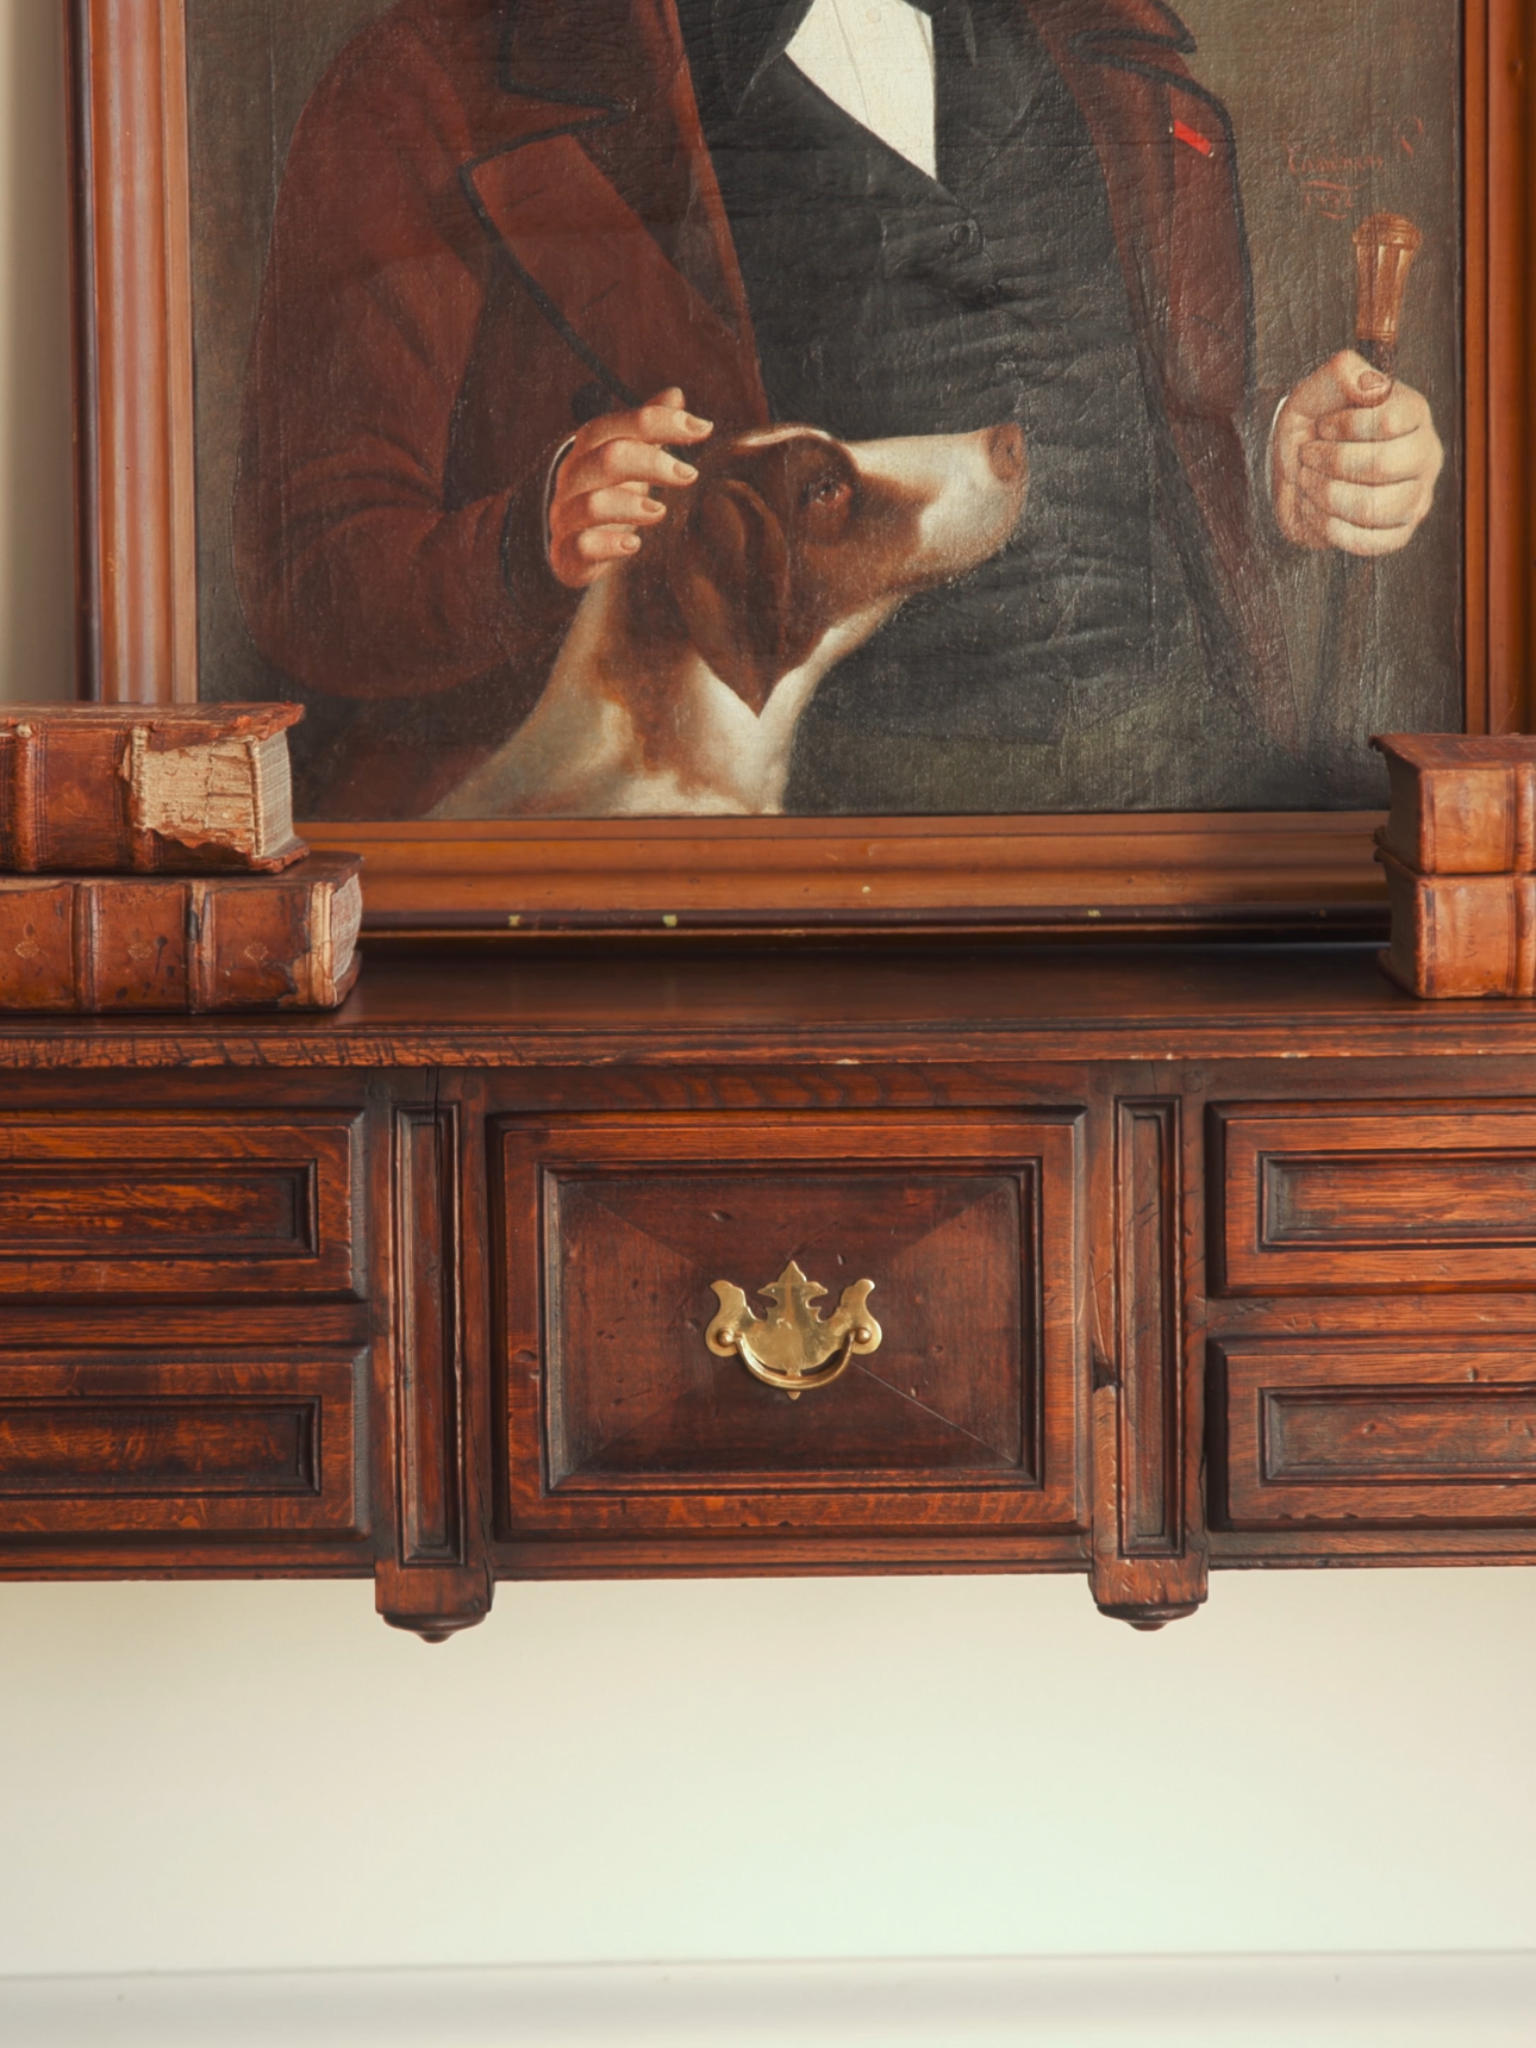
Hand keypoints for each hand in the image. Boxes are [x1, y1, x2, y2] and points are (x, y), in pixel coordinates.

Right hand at [547, 387, 714, 589]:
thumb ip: (647, 430)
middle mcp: (574, 477)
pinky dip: (610, 545)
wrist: (576, 548)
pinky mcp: (568, 551)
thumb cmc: (609, 496)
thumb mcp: (628, 460)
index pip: (620, 424)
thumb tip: (675, 394)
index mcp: (589, 449)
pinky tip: (634, 545)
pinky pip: (583, 546)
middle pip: (607, 457)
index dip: (660, 422)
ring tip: (660, 512)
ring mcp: (567, 515)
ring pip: (593, 504)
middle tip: (690, 474)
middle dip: (652, 462)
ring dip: (631, 506)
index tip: (703, 427)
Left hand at [1272, 349, 1442, 556]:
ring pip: (1375, 507)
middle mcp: (1425, 455)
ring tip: (1309, 481)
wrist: (1296, 473)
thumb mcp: (1316, 390)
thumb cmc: (1312, 428)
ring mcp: (1416, 498)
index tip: (1322, 427)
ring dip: (1326, 495)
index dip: (1344, 426)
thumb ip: (1343, 373)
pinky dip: (1330, 528)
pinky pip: (1369, 542)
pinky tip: (1316, 510)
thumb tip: (1373, 387)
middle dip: (1331, 462)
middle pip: (1384, 465)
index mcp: (1413, 413)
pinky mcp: (1398, 534)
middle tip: (1308, 456)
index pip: (1390, 421)